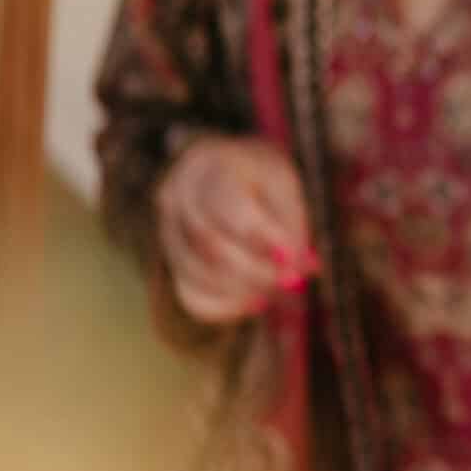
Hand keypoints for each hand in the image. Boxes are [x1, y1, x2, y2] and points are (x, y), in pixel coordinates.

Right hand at [154, 136, 313, 323]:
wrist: (227, 171)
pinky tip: (255, 302)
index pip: (228, 206)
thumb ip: (293, 224)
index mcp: (208, 164)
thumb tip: (305, 267)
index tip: (294, 259)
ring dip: (241, 290)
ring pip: (194, 272)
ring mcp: (165, 228)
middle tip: (291, 282)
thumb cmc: (262, 177)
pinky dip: (224, 306)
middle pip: (207, 243)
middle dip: (254, 270)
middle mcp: (177, 194)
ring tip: (277, 290)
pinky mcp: (169, 259)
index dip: (262, 238)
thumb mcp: (283, 185)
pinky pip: (188, 293)